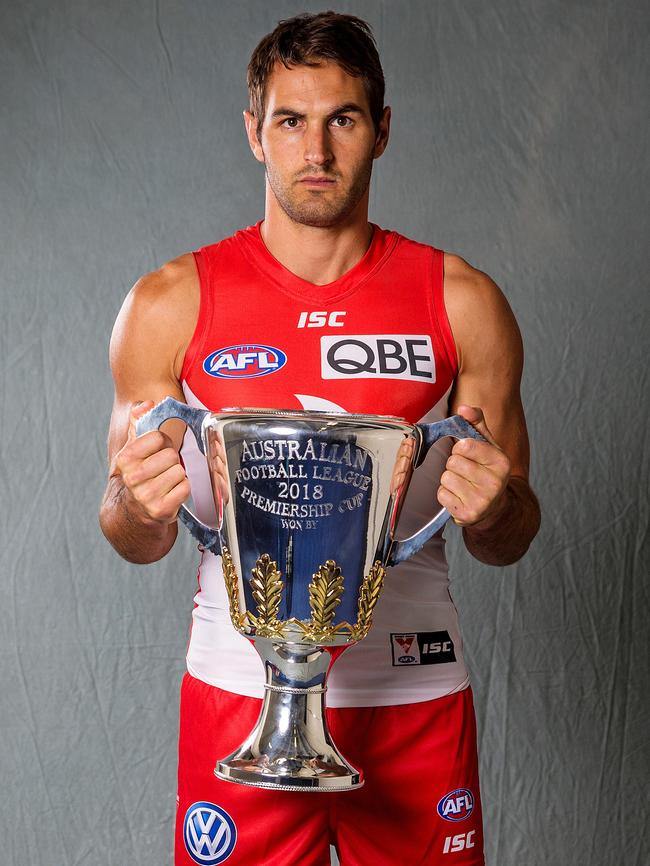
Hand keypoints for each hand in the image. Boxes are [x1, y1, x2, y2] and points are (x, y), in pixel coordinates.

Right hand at [110, 401, 190, 524]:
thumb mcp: (133, 448)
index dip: (164, 442)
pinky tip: (171, 492)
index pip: (158, 437)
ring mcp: (146, 496)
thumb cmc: (139, 474)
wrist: (133, 511)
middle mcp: (133, 478)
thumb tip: (145, 404)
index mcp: (125, 459)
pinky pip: (185, 488)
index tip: (158, 450)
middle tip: (164, 468)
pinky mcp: (161, 510)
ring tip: (167, 481)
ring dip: (178, 475)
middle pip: (171, 455)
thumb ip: (137, 421)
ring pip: (179, 471)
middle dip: (172, 460)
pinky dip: (183, 489)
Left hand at [437, 405, 510, 526]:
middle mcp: (495, 483)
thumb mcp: (487, 445)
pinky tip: (458, 495)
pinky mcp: (467, 515)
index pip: (465, 445)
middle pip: (453, 462)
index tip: (468, 454)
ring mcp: (482, 502)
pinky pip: (442, 494)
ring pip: (446, 478)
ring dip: (449, 479)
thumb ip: (476, 423)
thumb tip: (463, 408)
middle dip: (454, 464)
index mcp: (502, 462)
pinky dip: (445, 494)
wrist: (493, 508)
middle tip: (465, 471)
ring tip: (462, 483)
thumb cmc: (486, 470)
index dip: (461, 447)